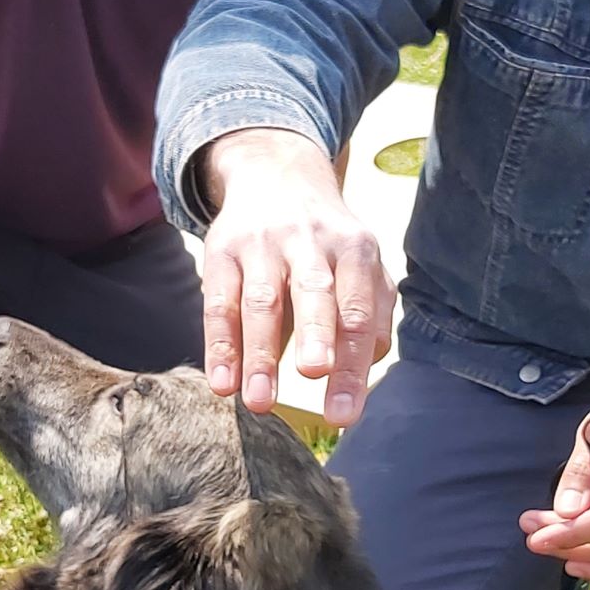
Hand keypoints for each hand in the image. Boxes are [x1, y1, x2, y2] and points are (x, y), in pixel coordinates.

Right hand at [197, 129, 394, 424]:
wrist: (275, 176)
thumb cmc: (326, 245)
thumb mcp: (360, 266)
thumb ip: (371, 314)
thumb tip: (366, 365)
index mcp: (354, 249)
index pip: (357, 311)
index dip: (353, 364)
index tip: (344, 414)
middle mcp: (310, 241)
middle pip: (314, 292)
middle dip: (315, 335)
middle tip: (313, 374)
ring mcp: (262, 244)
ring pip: (262, 301)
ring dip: (261, 354)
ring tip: (260, 403)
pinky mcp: (221, 250)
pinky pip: (218, 303)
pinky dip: (220, 346)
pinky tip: (221, 385)